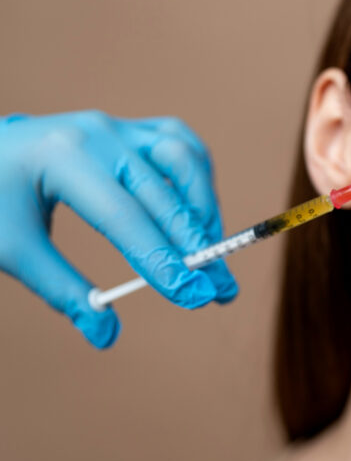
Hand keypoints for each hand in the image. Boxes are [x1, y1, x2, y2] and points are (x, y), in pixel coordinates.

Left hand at [0, 111, 237, 347]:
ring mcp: (118, 126)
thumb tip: (106, 334)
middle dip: (198, 248)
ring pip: (183, 159)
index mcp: (62, 159)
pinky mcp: (130, 127)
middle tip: (221, 290)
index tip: (195, 297)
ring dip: (203, 208)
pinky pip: (179, 143)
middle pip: (163, 194)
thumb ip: (61, 290)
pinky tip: (199, 212)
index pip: (125, 218)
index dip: (163, 261)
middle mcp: (97, 135)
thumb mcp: (12, 248)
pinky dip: (197, 177)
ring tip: (210, 252)